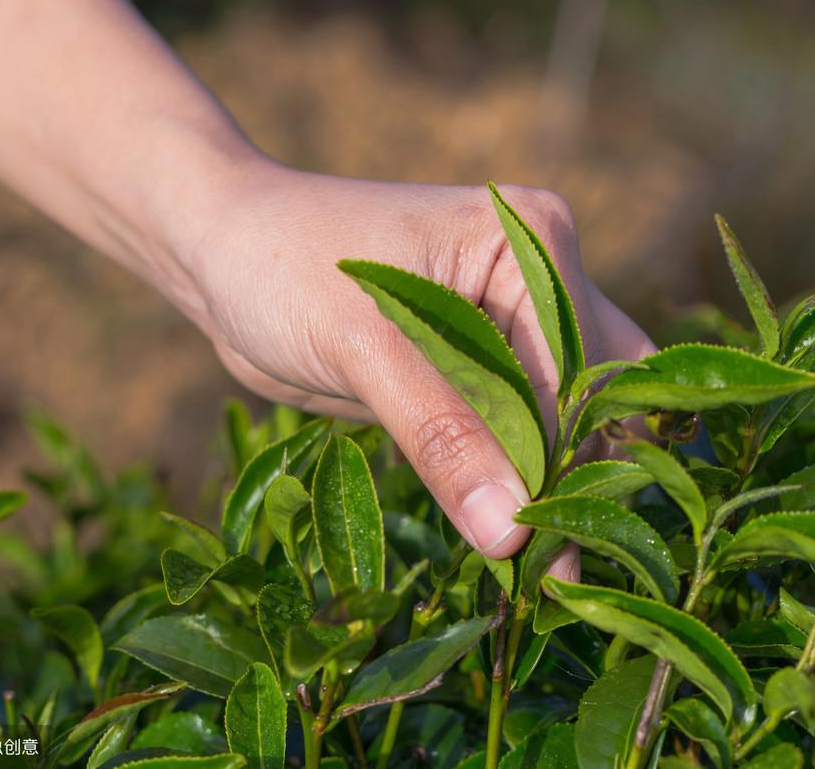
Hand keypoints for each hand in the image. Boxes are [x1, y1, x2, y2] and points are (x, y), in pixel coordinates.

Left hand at [181, 161, 655, 562]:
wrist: (222, 257)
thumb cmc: (282, 269)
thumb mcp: (364, 349)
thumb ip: (443, 436)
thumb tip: (509, 534)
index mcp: (531, 244)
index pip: (576, 370)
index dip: (564, 459)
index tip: (546, 546)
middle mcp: (541, 278)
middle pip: (593, 395)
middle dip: (577, 477)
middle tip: (554, 567)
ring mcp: (516, 323)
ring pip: (566, 420)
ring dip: (550, 487)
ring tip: (537, 570)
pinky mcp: (483, 365)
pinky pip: (520, 430)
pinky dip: (515, 480)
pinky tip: (508, 539)